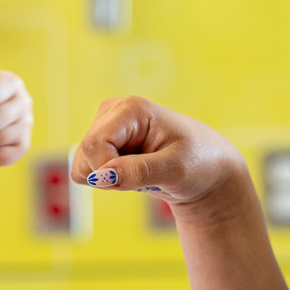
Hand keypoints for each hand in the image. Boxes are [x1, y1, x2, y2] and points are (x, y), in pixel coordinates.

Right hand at [71, 96, 248, 206]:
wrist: (208, 170)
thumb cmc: (199, 164)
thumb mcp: (176, 170)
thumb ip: (140, 172)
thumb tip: (102, 176)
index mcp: (130, 108)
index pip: (94, 144)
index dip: (106, 171)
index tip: (134, 182)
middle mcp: (113, 111)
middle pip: (84, 154)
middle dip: (109, 176)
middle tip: (146, 176)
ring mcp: (107, 126)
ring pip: (81, 164)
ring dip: (109, 179)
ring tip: (142, 172)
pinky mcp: (105, 142)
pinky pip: (86, 170)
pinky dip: (109, 180)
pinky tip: (133, 172)